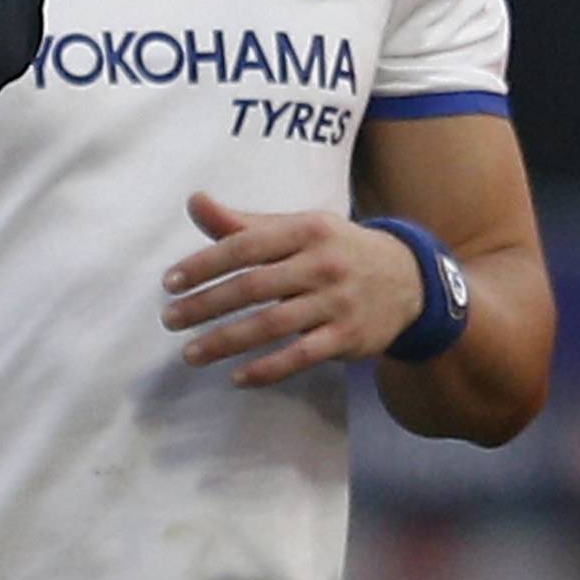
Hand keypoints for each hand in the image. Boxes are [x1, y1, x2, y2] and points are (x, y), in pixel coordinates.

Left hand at [160, 191, 422, 386]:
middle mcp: (322, 264)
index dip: (204, 263)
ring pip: (273, 325)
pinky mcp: (349, 338)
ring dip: (227, 341)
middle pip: (254, 287)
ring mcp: (338, 303)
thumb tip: (194, 202)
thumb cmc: (335, 248)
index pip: (245, 246)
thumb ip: (243, 223)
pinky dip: (268, 369)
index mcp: (305, 230)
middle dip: (206, 305)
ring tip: (191, 353)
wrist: (410, 277)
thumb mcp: (297, 227)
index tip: (170, 282)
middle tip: (170, 319)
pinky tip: (237, 378)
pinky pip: (302, 356)